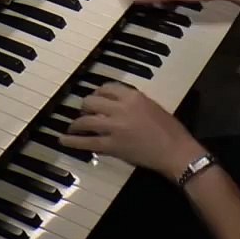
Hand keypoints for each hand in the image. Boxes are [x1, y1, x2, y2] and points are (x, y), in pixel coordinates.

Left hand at [61, 83, 205, 177]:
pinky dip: (72, 141)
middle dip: (85, 107)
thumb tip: (118, 105)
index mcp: (133, 96)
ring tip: (73, 127)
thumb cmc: (171, 130)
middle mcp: (120, 107)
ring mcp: (114, 127)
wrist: (176, 151)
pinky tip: (63, 140)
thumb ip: (134, 103)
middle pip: (92, 102)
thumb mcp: (152, 107)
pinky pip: (87, 142)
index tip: (95, 98)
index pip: (107, 88)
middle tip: (84, 113)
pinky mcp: (112, 146)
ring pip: (86, 120)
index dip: (97, 93)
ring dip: (76, 123)